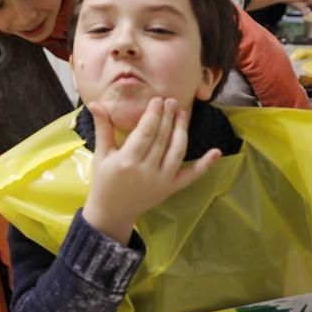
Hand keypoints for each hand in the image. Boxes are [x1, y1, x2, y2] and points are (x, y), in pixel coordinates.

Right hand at [82, 98, 221, 244]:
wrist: (112, 212)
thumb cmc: (103, 181)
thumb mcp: (100, 154)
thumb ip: (102, 128)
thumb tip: (94, 103)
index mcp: (127, 160)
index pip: (145, 132)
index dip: (154, 115)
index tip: (158, 100)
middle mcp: (146, 170)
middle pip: (162, 139)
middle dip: (168, 118)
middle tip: (172, 101)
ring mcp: (162, 180)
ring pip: (176, 151)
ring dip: (181, 131)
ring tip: (183, 114)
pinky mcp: (171, 188)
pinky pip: (191, 176)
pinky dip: (205, 164)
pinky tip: (216, 151)